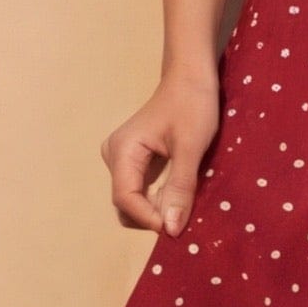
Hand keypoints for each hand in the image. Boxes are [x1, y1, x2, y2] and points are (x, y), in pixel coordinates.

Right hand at [101, 71, 218, 235]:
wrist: (192, 76)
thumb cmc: (192, 104)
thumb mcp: (191, 147)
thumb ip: (180, 188)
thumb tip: (171, 230)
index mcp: (122, 150)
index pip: (125, 199)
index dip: (149, 218)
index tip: (176, 227)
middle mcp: (115, 157)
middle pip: (126, 204)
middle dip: (153, 216)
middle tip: (184, 215)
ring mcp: (123, 159)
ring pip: (134, 200)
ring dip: (157, 209)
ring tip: (184, 205)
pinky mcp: (135, 161)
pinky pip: (141, 190)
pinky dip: (159, 199)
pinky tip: (179, 197)